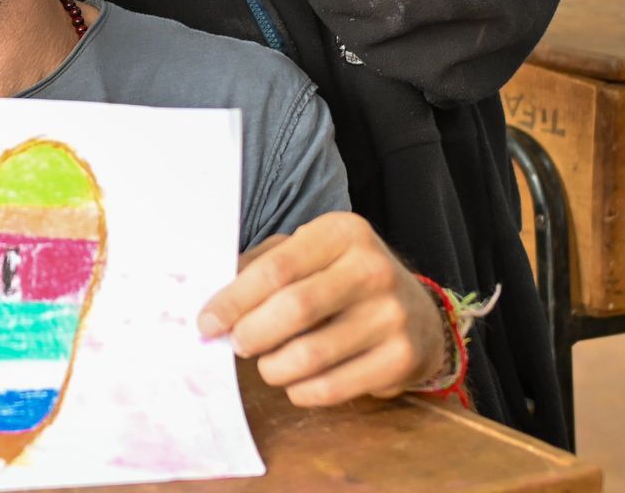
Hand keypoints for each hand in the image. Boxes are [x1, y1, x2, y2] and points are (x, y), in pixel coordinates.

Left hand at [196, 212, 446, 407]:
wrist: (417, 311)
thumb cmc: (342, 278)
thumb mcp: (307, 253)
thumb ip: (261, 267)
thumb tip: (213, 301)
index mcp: (342, 233)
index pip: (276, 269)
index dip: (234, 300)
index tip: (206, 322)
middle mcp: (373, 269)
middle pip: (293, 310)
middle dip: (251, 334)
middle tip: (236, 344)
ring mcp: (392, 315)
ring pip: (310, 355)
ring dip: (273, 367)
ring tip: (267, 364)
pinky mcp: (401, 358)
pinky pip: (333, 387)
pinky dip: (301, 391)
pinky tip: (295, 382)